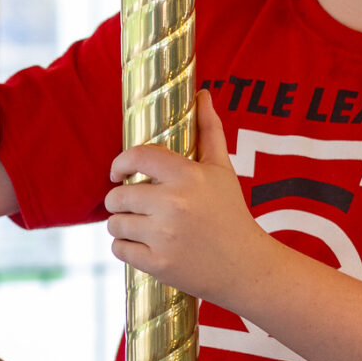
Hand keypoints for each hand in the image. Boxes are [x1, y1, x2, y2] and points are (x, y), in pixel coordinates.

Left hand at [104, 91, 273, 301]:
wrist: (247, 267)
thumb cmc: (231, 214)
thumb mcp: (223, 170)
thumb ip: (209, 130)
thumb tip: (203, 93)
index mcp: (188, 176)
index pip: (136, 157)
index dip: (119, 164)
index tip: (118, 173)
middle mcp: (174, 204)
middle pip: (117, 196)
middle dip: (119, 200)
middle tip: (134, 206)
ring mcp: (164, 236)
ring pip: (114, 223)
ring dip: (120, 224)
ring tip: (140, 226)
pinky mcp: (158, 264)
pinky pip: (118, 249)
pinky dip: (124, 247)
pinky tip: (142, 245)